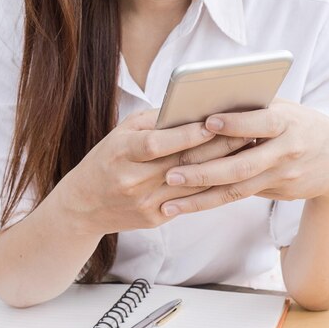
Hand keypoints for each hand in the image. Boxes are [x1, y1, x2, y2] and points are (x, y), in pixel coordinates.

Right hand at [58, 110, 252, 234]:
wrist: (82, 207)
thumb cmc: (106, 160)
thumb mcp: (120, 133)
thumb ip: (153, 121)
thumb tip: (190, 109)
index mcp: (122, 152)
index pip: (160, 143)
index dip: (189, 134)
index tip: (216, 122)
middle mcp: (133, 179)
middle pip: (183, 163)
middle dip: (217, 147)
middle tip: (245, 132)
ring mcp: (145, 202)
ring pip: (192, 185)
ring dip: (221, 168)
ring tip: (245, 152)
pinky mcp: (154, 219)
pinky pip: (189, 203)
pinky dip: (211, 188)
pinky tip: (231, 176)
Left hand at [160, 99, 328, 215]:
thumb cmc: (303, 125)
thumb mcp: (288, 110)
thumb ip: (256, 109)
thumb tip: (209, 109)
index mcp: (288, 122)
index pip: (261, 122)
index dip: (236, 124)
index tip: (207, 122)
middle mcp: (286, 151)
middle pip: (242, 164)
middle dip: (204, 171)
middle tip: (171, 173)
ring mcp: (282, 176)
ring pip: (237, 189)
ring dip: (201, 197)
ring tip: (169, 201)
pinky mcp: (276, 191)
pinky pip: (239, 196)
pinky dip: (211, 201)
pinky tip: (186, 205)